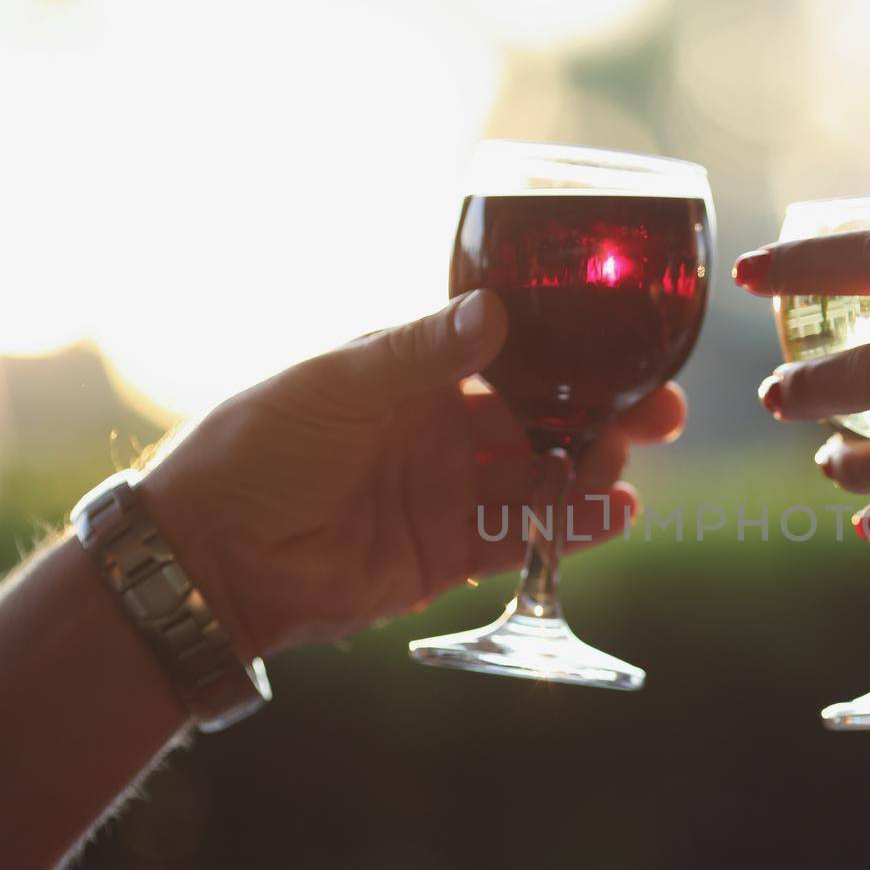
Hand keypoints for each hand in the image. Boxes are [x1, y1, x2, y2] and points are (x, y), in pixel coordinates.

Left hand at [138, 291, 684, 656]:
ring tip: (626, 467)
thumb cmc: (255, 447)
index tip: (629, 349)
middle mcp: (441, 430)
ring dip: (593, 471)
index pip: (513, 358)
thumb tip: (497, 313)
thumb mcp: (336, 383)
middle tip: (659, 415)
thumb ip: (419, 354)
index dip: (573, 356)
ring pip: (544, 479)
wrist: (210, 555)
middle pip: (545, 419)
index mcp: (415, 374)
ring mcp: (448, 492)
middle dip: (604, 416)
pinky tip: (613, 515)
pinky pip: (523, 538)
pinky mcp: (447, 554)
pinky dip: (571, 529)